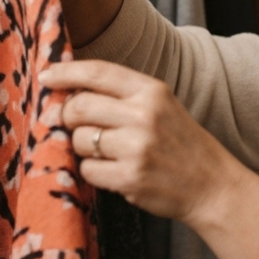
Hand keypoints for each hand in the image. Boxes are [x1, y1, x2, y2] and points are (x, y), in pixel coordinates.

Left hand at [41, 59, 241, 225]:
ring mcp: (136, 147)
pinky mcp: (129, 177)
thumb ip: (122, 96)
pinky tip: (116, 172)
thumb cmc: (182, 145)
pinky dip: (95, 172)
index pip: (97, 73)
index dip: (65, 72)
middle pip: (78, 107)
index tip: (46, 76)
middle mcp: (144, 115)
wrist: (212, 185)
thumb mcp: (162, 107)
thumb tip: (68, 93)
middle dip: (68, 117)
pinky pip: (88, 170)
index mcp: (152, 91)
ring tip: (109, 154)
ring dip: (84, 148)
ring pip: (78, 140)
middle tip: (77, 126)